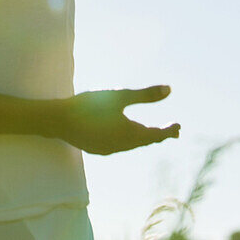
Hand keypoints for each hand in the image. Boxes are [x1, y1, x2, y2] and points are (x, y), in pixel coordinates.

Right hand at [54, 85, 179, 154]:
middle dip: (158, 135)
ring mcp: (109, 150)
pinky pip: (119, 146)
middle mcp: (123, 146)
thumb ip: (145, 95)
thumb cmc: (90, 105)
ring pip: (132, 145)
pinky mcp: (98, 149)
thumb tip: (169, 90)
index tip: (178, 127)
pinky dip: (128, 140)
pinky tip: (122, 136)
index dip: (169, 130)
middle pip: (145, 141)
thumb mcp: (119, 96)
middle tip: (171, 132)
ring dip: (143, 138)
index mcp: (131, 134)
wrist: (61, 121)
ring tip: (149, 133)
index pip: (157, 135)